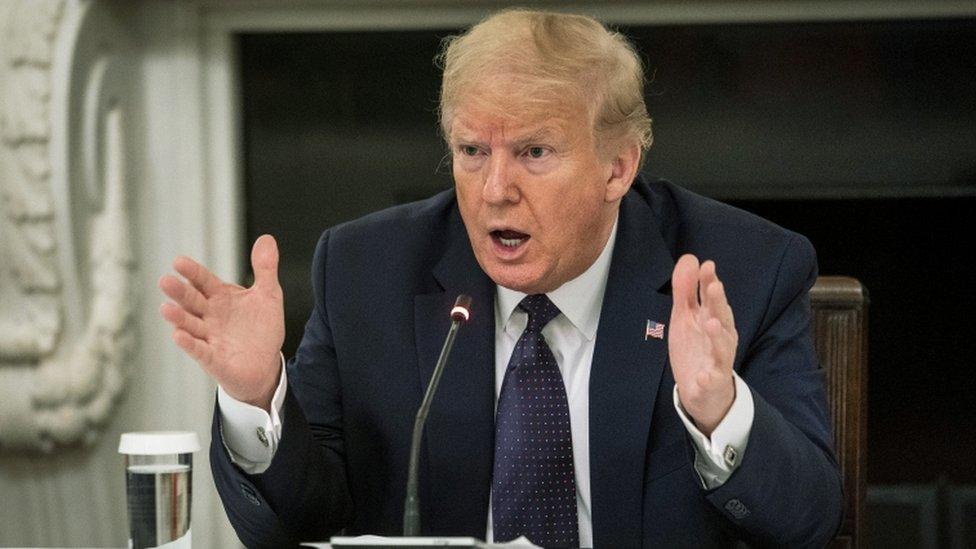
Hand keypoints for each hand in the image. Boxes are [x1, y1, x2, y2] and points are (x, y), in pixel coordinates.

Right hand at [159, 235, 284, 410]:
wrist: (265, 364)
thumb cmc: (261, 329)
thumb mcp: (268, 295)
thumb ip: (265, 269)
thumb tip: (267, 238)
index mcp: (221, 297)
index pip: (203, 281)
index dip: (192, 272)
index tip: (179, 262)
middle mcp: (210, 315)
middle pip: (192, 301)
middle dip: (179, 292)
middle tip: (165, 281)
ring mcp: (209, 337)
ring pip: (190, 325)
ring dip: (178, 317)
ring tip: (166, 308)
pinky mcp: (213, 359)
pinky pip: (199, 350)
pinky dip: (189, 344)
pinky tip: (179, 335)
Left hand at [668, 254, 737, 436]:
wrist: (705, 392)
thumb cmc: (697, 349)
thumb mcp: (686, 318)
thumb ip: (686, 290)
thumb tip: (690, 259)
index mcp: (713, 320)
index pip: (712, 299)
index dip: (709, 283)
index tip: (706, 266)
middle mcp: (720, 338)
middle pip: (721, 318)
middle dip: (717, 303)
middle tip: (713, 286)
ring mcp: (718, 362)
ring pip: (721, 348)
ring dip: (717, 336)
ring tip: (709, 323)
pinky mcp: (712, 383)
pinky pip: (711, 381)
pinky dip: (708, 378)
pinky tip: (703, 376)